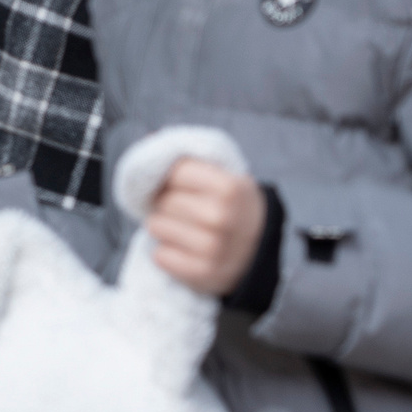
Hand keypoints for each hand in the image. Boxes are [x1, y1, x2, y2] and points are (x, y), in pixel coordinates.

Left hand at [145, 158, 266, 295]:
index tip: (181, 186)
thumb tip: (149, 139)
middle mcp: (221, 217)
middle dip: (167, 204)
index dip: (171, 179)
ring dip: (164, 227)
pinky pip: (160, 255)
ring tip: (185, 230)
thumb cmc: (233, 207)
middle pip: (162, 200)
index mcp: (228, 186)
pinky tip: (185, 250)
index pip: (173, 172)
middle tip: (184, 211)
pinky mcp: (203, 273)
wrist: (262, 249)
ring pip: (155, 226)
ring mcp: (213, 248)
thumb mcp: (223, 176)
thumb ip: (189, 159)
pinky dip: (166, 253)